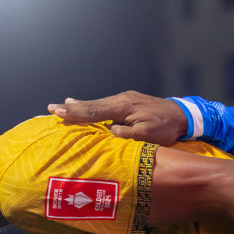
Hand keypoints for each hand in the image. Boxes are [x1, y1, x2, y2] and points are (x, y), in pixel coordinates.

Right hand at [47, 92, 187, 145]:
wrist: (182, 115)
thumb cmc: (165, 128)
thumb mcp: (147, 135)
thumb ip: (127, 134)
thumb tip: (109, 131)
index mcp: (123, 108)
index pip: (94, 111)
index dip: (74, 113)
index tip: (57, 111)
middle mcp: (121, 99)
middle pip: (92, 104)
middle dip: (71, 107)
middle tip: (51, 107)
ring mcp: (125, 98)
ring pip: (98, 103)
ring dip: (80, 105)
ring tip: (63, 105)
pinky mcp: (129, 101)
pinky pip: (106, 104)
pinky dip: (92, 106)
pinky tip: (85, 104)